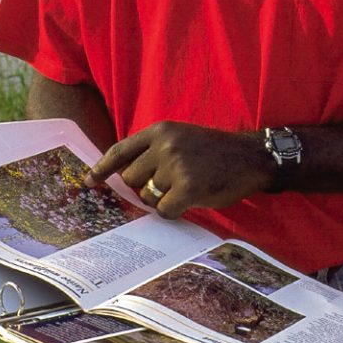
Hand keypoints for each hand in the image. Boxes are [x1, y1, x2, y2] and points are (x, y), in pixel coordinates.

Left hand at [85, 121, 271, 218]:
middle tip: (169, 185)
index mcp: (161, 131)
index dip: (103, 168)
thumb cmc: (214, 152)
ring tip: (187, 188)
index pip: (120, 150)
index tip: (90, 181)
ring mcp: (176, 165)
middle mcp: (164, 145)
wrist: (251, 157)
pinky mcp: (188, 187)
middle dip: (145, 187)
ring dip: (164, 199)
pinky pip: (165, 210)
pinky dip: (175, 211)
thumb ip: (154, 152)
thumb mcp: (181, 138)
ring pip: (149, 197)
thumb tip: (123, 178)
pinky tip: (191, 200)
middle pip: (132, 179)